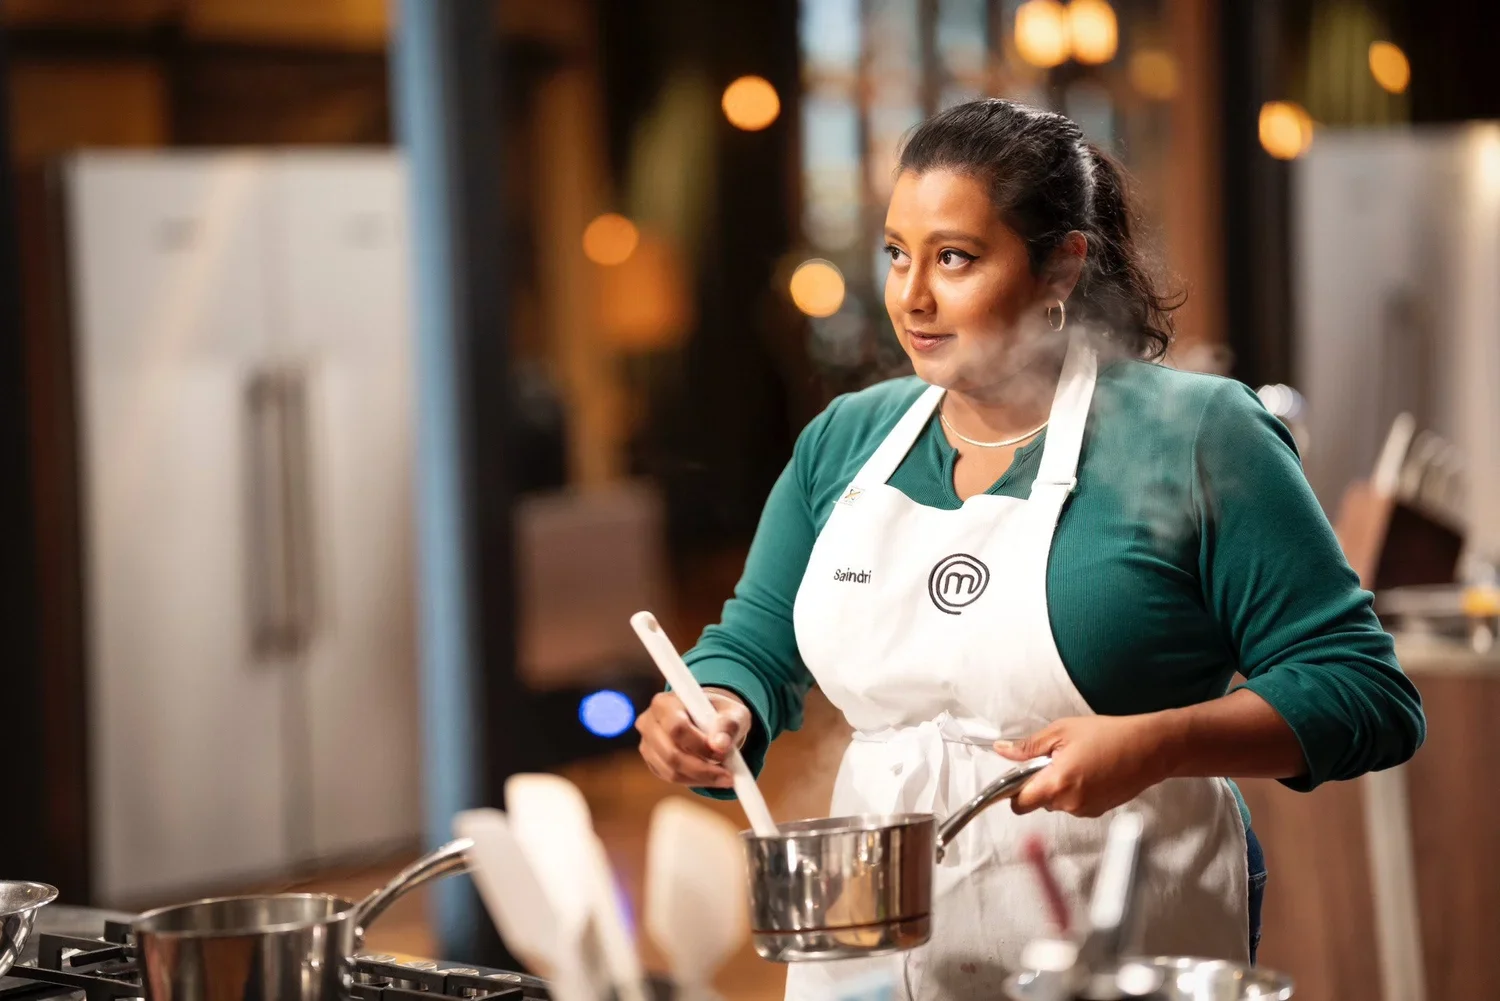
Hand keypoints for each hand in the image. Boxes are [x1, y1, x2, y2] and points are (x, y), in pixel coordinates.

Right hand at [635, 688, 751, 788]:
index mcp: (665, 702)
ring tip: (723, 776)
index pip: (676, 727)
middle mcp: (649, 722)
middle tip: (727, 774)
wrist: (708, 719)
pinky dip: (694, 781)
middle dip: (702, 768)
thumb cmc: (720, 713)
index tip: (723, 753)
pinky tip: (710, 776)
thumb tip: (720, 745)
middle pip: (671, 754)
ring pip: (671, 771)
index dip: (700, 745)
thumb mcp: (733, 713)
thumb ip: (729, 725)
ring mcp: (647, 743)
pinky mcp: (652, 761)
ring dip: (701, 778)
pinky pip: (671, 778)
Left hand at [995, 714, 1172, 817]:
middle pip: (1038, 802)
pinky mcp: (1099, 811)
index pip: (1019, 804)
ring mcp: (1086, 810)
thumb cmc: (1109, 735)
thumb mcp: (1061, 731)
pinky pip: (1075, 804)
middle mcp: (1070, 803)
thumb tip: (1003, 750)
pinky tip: (1091, 771)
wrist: (1150, 748)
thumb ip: (1028, 746)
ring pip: (1058, 803)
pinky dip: (1076, 790)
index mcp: (1057, 784)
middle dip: (1041, 783)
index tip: (1017, 777)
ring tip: (1079, 762)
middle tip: (1056, 758)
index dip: (1014, 791)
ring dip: (1060, 786)